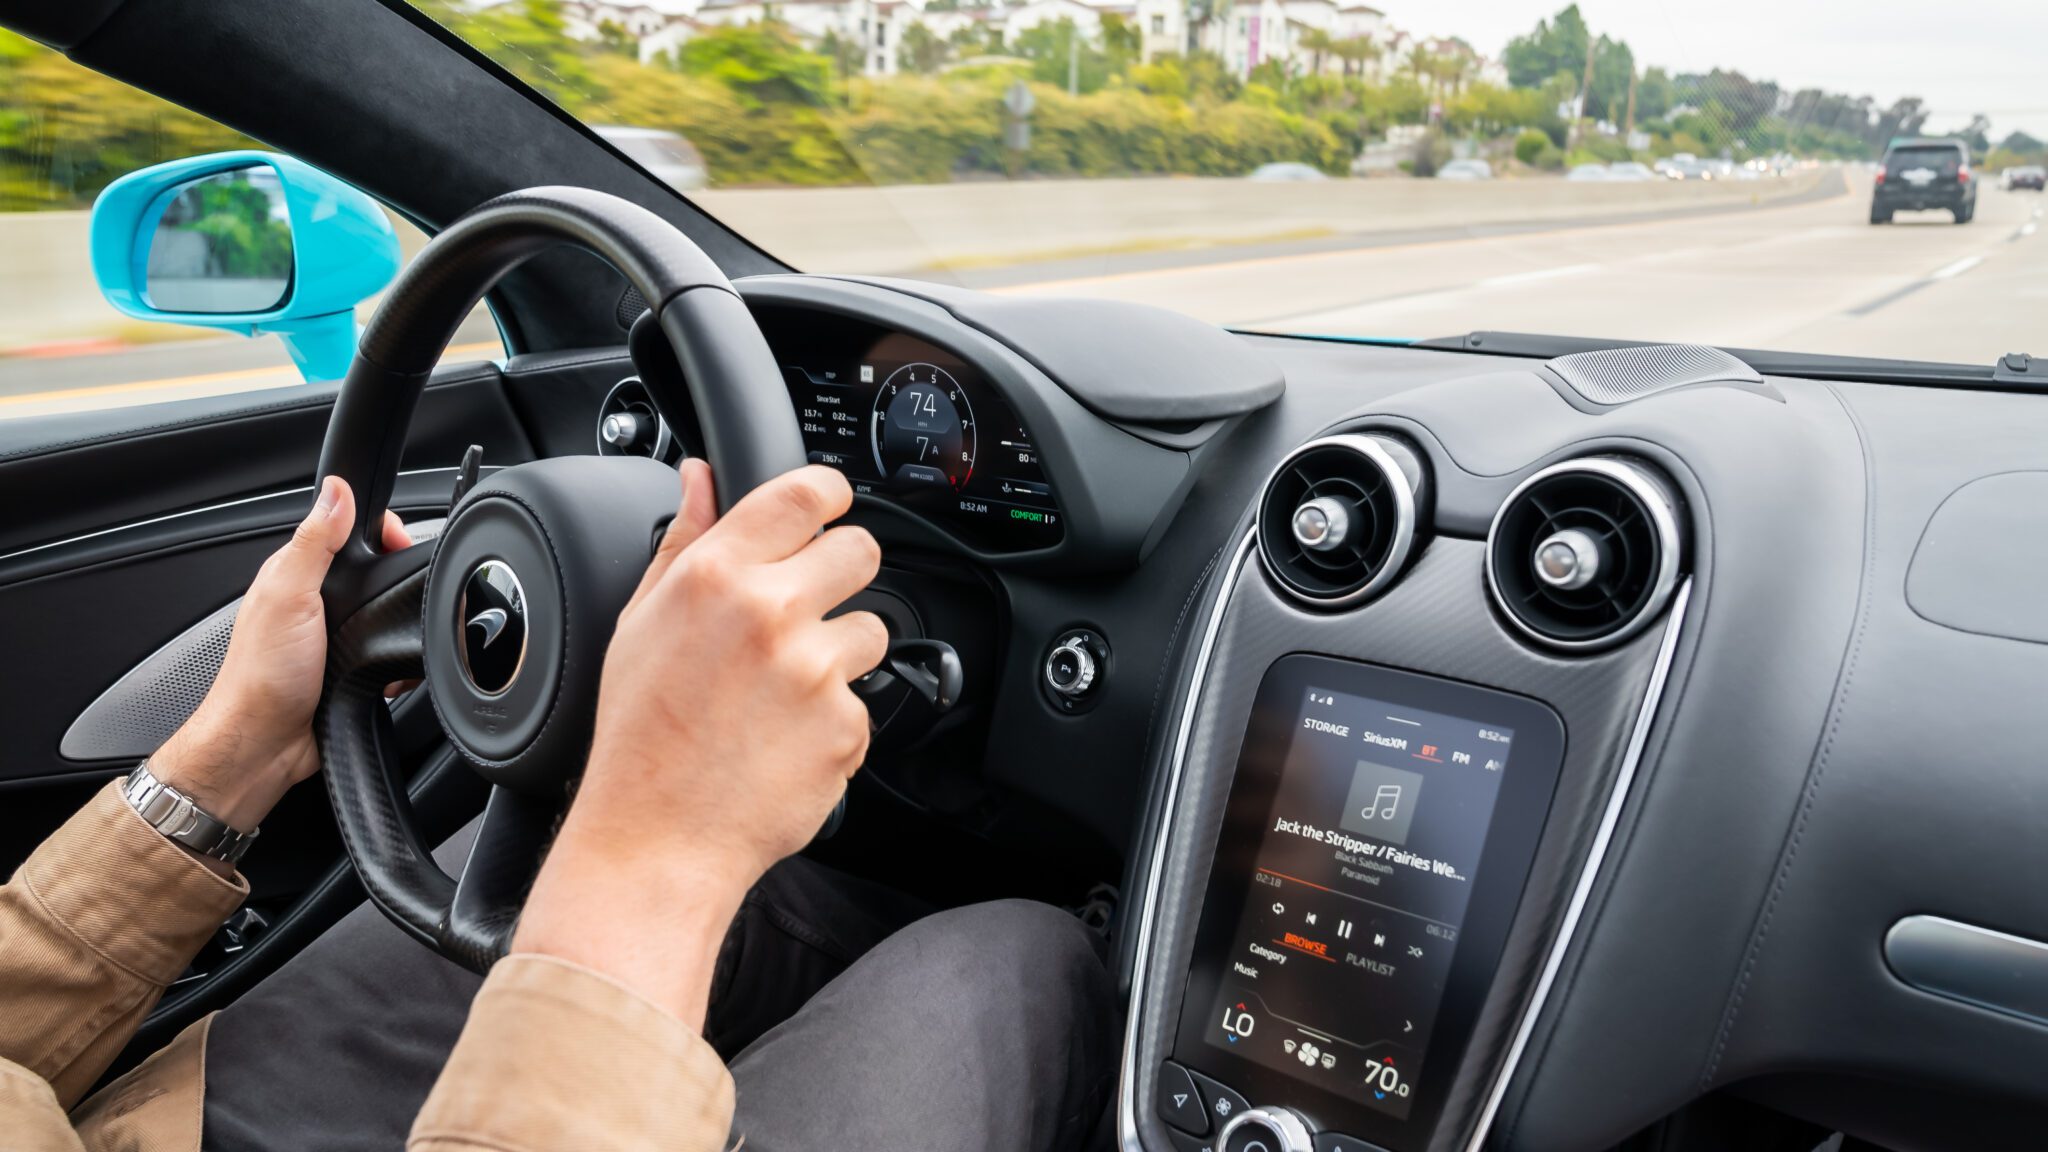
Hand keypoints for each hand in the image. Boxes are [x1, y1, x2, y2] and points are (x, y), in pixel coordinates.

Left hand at [152, 475, 410, 840]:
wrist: (264, 746)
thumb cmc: (262, 677)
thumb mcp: (288, 596)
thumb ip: (315, 542)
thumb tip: (336, 489)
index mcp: (296, 573)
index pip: (347, 530)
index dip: (380, 530)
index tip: (399, 543)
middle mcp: (314, 602)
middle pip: (373, 571)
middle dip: (396, 580)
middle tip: (405, 592)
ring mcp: (334, 637)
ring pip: (385, 613)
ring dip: (397, 625)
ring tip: (398, 633)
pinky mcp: (352, 669)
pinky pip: (390, 653)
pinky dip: (398, 661)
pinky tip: (391, 670)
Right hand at [512, 460, 886, 1023]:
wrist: (656, 838)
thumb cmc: (640, 736)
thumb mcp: (640, 623)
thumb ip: (683, 540)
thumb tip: (700, 475)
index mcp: (715, 575)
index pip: (805, 493)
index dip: (828, 494)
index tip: (830, 507)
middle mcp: (770, 612)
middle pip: (860, 551)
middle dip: (840, 575)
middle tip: (804, 613)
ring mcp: (814, 670)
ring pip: (871, 629)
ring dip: (840, 653)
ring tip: (783, 691)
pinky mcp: (846, 726)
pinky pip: (862, 702)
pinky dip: (833, 720)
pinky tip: (784, 739)